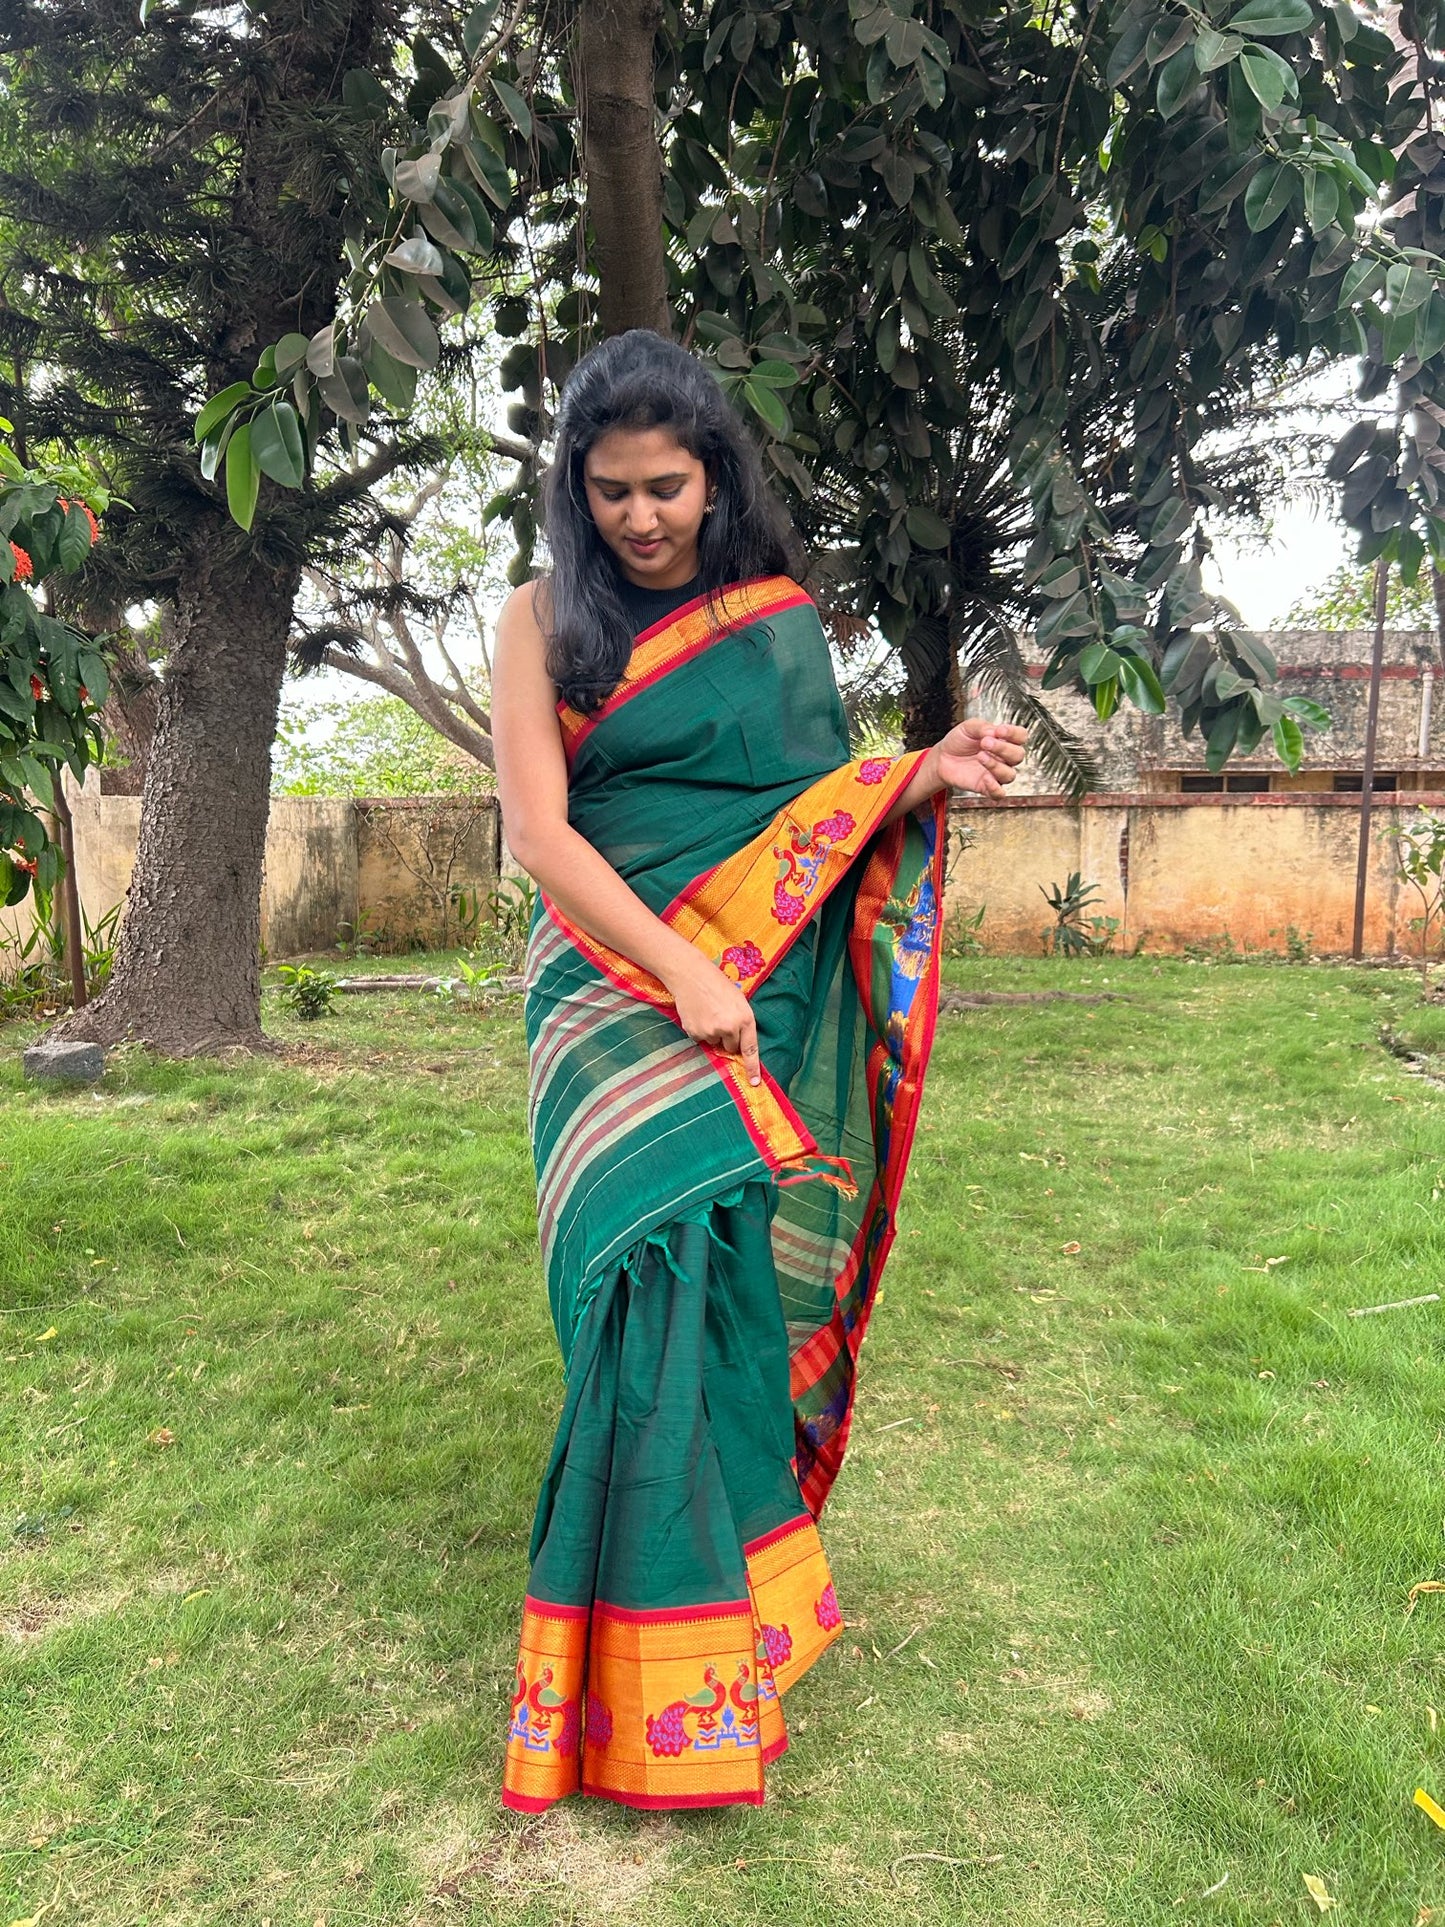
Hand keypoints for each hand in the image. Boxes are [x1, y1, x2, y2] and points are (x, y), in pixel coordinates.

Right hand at [665, 952, 761, 1085]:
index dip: (752, 1068)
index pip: (750, 1049)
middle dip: (728, 1038)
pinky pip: (700, 1039)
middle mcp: (729, 1028)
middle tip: (720, 1018)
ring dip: (712, 1033)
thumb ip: (742, 1023)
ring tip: (708, 1012)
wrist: (691, 975)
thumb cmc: (717, 986)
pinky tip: (698, 1014)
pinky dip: (699, 1030)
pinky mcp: (695, 1032)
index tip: (754, 1083)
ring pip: (714, 1043)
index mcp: (745, 1018)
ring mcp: (710, 1031)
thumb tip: (737, 1046)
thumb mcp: (738, 1001)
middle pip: (731, 1048)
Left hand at [934, 717, 1027, 800]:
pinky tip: (986, 777)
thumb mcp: (968, 727)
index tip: (1000, 730)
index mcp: (1004, 740)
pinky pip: (999, 793)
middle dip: (1003, 748)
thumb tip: (994, 731)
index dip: (1014, 733)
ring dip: (996, 765)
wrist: (943, 758)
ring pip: (1010, 774)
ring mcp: (996, 774)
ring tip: (980, 756)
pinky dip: (995, 787)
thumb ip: (982, 726)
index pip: (1021, 737)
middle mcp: (1004, 758)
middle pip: (1018, 755)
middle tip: (985, 743)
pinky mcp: (986, 787)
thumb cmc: (959, 742)